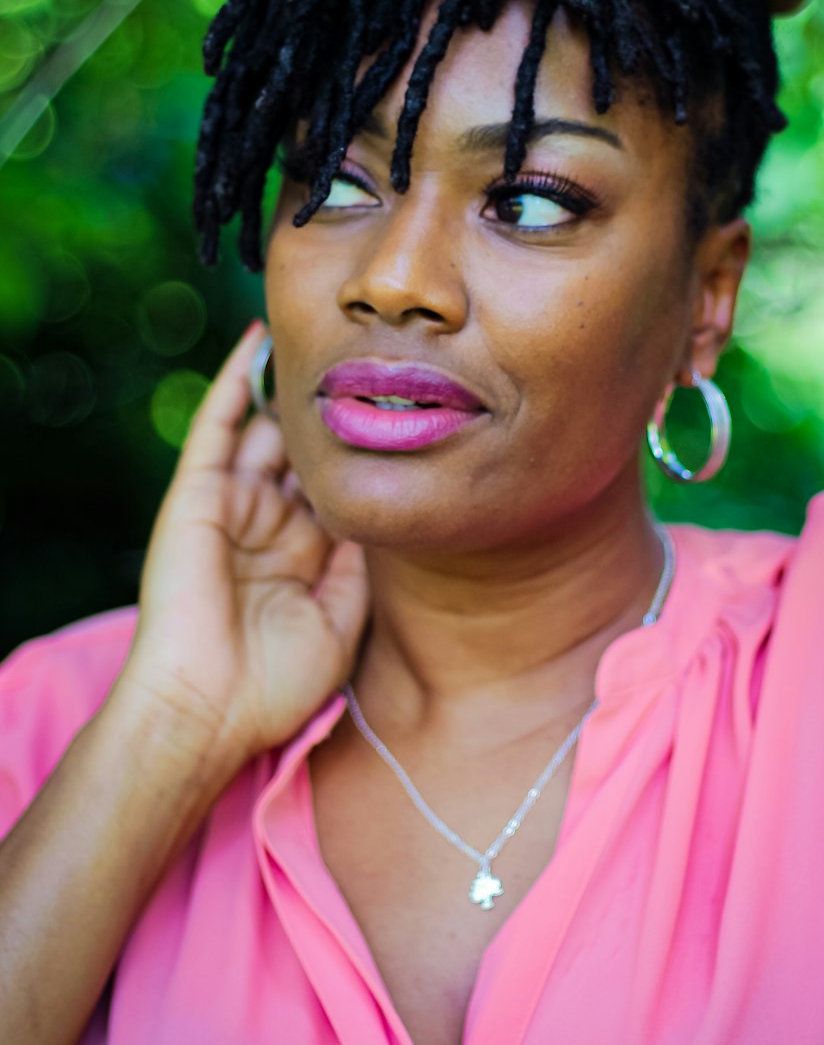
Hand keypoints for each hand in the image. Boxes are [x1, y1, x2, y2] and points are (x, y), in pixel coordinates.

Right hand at [113, 322, 370, 771]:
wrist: (206, 711)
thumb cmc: (273, 685)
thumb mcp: (340, 620)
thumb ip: (357, 564)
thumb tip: (376, 510)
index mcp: (299, 557)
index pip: (334, 489)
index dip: (363, 452)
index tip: (405, 409)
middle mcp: (267, 524)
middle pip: (304, 453)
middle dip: (333, 413)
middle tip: (374, 357)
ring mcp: (232, 506)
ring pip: (267, 431)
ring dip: (291, 386)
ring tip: (328, 333)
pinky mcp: (197, 494)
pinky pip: (217, 426)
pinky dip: (235, 381)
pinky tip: (256, 340)